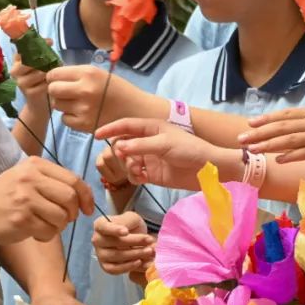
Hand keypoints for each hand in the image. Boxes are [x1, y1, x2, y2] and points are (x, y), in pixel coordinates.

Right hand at [0, 156, 93, 247]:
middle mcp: (30, 178)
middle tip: (64, 219)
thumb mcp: (26, 177)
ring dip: (59, 226)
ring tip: (45, 225)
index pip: (73, 179)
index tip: (87, 208)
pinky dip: (48, 235)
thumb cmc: (5, 196)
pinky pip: (50, 231)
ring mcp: (25, 199)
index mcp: (35, 165)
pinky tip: (35, 232)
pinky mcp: (21, 219)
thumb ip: (53, 181)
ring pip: (62, 216)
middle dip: (73, 213)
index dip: (86, 196)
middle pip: (70, 197)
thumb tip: (85, 195)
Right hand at [10, 37, 53, 107]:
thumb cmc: (42, 81)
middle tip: (54, 61)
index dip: (36, 44)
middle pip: (29, 60)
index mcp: (16, 62)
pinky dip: (51, 82)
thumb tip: (49, 41)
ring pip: (39, 72)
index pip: (22, 48)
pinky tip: (53, 84)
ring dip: (50, 72)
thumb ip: (43, 53)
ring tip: (55, 74)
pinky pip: (44, 83)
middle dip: (44, 59)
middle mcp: (15, 71)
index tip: (49, 42)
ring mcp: (21, 82)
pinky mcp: (29, 92)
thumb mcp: (42, 65)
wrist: (40, 105)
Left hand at [46, 65, 149, 132]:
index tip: (60, 81)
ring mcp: (83, 109)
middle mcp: (84, 90)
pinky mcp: (85, 124)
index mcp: (88, 73)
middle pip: (52, 90)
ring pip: (57, 105)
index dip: (54, 78)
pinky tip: (83, 114)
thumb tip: (53, 76)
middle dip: (56, 91)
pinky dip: (70, 117)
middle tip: (66, 94)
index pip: (54, 74)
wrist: (137, 110)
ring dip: (63, 104)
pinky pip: (65, 119)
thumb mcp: (99, 74)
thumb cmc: (118, 90)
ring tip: (78, 104)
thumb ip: (77, 74)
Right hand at [92, 211, 154, 274]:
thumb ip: (130, 222)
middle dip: (134, 241)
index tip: (126, 232)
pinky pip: (115, 269)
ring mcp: (100, 254)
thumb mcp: (132, 219)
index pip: (104, 227)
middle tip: (150, 240)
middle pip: (113, 242)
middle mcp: (97, 240)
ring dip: (134, 254)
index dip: (114, 230)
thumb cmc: (131, 227)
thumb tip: (129, 235)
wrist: (135, 241)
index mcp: (101, 225)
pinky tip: (139, 261)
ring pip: (116, 256)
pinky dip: (128, 266)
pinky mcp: (106, 266)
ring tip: (149, 251)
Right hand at [96, 118, 236, 189]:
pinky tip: (140, 178)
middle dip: (119, 151)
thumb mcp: (165, 144)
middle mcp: (149, 142)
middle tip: (124, 157)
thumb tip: (118, 147)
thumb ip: (141, 146)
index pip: (126, 126)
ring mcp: (150, 158)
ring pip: (127, 161)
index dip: (111, 129)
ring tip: (136, 170)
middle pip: (123, 144)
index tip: (96, 136)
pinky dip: (134, 176)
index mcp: (152, 128)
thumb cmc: (190, 150)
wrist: (208, 169)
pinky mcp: (153, 174)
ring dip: (127, 165)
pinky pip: (135, 174)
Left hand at [239, 106, 304, 162]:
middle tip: (241, 138)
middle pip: (282, 127)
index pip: (286, 115)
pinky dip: (290, 156)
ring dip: (268, 144)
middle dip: (260, 132)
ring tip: (252, 149)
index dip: (267, 119)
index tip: (250, 123)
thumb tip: (300, 125)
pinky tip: (277, 159)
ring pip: (289, 140)